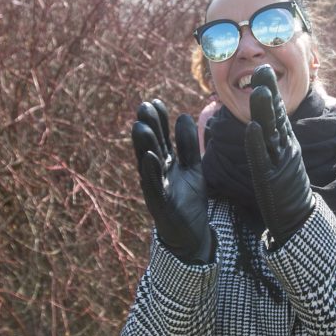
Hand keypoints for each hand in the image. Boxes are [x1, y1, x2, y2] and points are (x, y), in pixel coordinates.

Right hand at [131, 99, 210, 262]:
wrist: (192, 235)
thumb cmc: (190, 202)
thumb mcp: (194, 169)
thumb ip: (188, 146)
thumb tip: (183, 116)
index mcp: (165, 164)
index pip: (160, 138)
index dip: (158, 121)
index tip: (155, 101)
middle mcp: (156, 173)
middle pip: (150, 146)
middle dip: (147, 127)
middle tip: (144, 106)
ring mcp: (155, 188)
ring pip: (147, 164)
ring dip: (144, 145)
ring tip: (141, 127)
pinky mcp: (159, 204)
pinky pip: (153, 186)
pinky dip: (150, 171)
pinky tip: (149, 157)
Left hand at [244, 65, 313, 244]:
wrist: (299, 217)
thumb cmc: (287, 188)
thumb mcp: (281, 157)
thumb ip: (275, 139)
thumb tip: (265, 122)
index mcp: (285, 142)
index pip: (277, 112)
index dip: (270, 90)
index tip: (264, 69)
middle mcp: (284, 147)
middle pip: (276, 115)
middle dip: (268, 91)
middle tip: (262, 68)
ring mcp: (280, 161)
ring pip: (271, 132)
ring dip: (264, 111)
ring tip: (257, 90)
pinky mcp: (272, 177)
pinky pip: (262, 157)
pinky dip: (256, 142)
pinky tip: (251, 127)